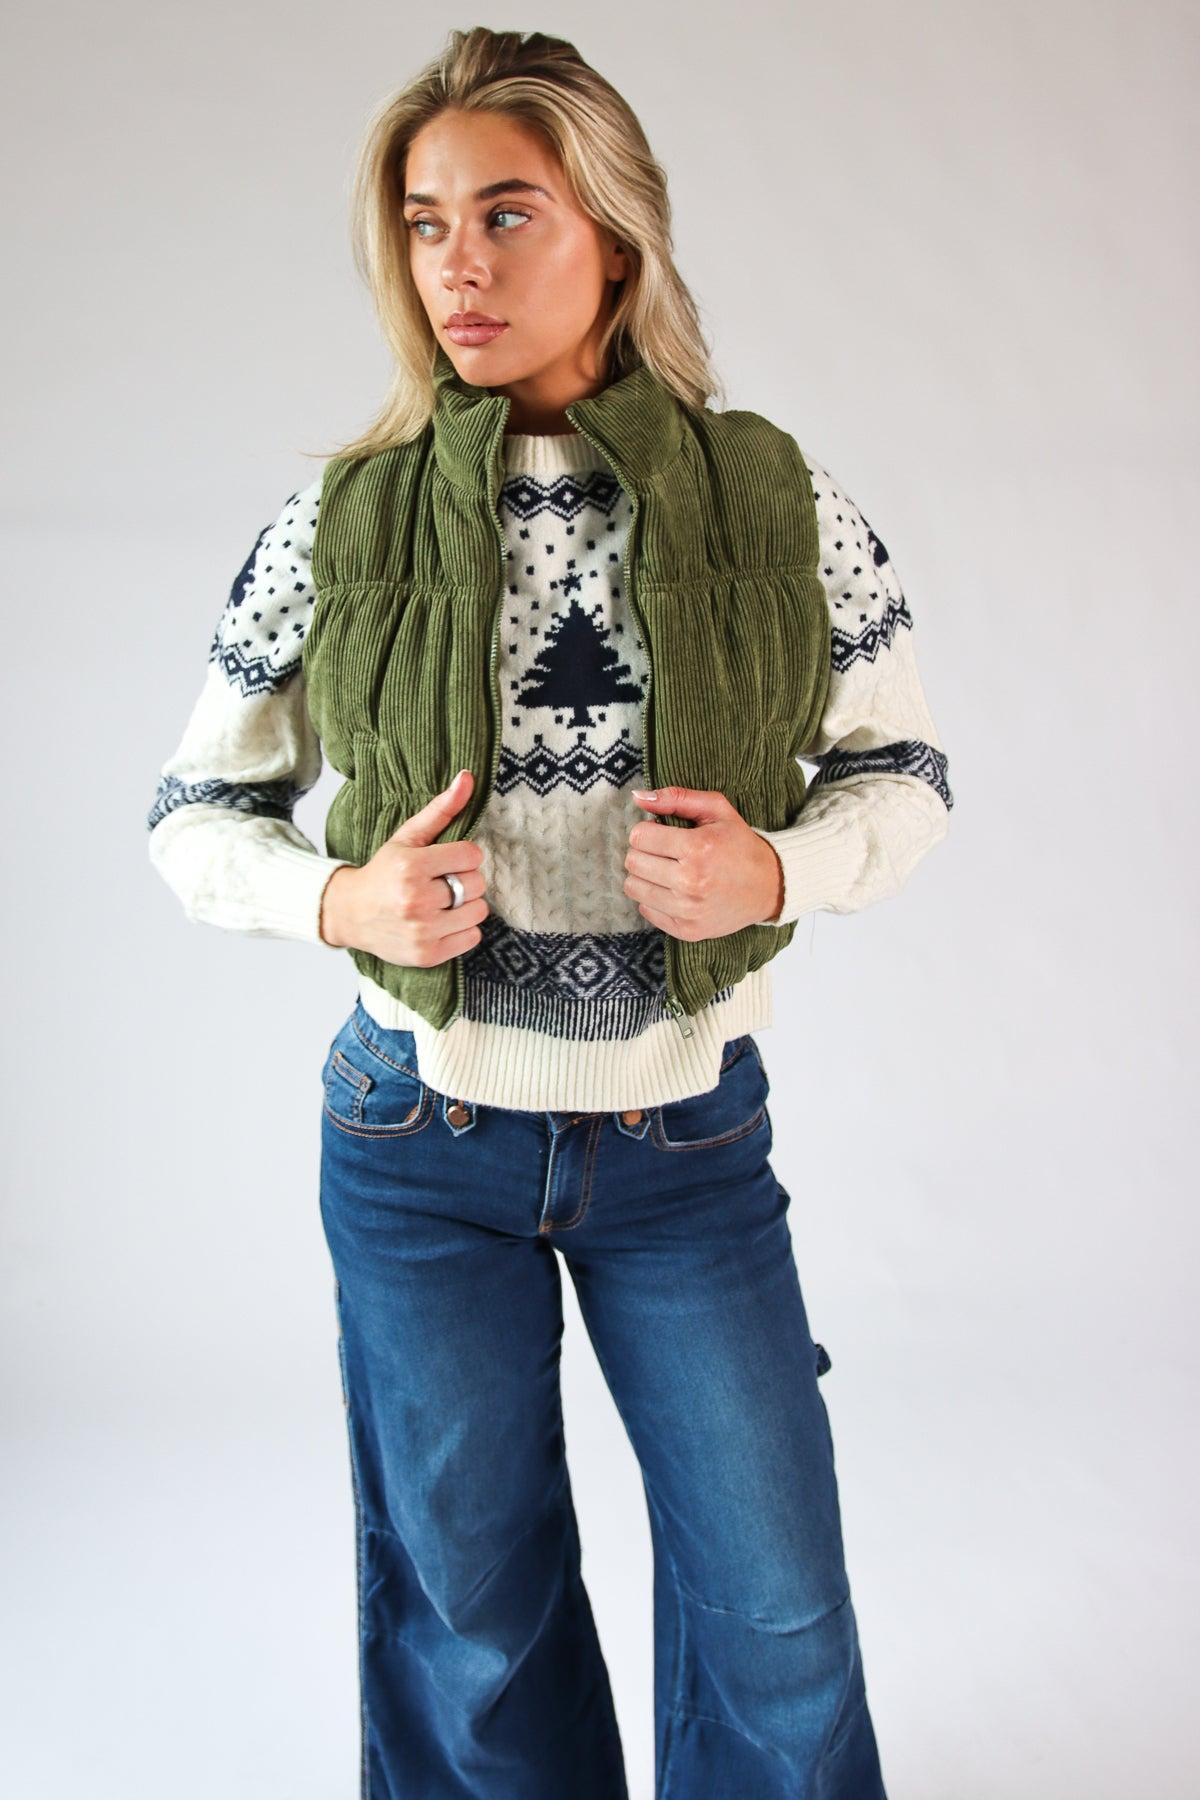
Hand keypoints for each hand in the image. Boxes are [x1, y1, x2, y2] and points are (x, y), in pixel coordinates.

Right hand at [318, 769, 489, 962]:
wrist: (350, 914)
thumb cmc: (383, 872)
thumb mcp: (407, 837)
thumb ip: (441, 809)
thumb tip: (468, 776)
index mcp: (410, 867)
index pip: (471, 856)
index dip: (464, 856)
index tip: (447, 860)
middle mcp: (416, 900)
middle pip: (476, 884)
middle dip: (465, 880)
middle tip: (442, 882)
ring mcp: (422, 931)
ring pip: (479, 912)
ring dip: (467, 906)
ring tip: (443, 902)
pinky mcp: (428, 954)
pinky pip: (472, 938)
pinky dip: (463, 929)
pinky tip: (442, 921)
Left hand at [624, 786, 783, 938]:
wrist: (769, 887)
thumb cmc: (740, 845)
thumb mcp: (717, 810)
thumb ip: (677, 798)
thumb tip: (638, 797)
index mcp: (698, 848)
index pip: (639, 837)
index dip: (646, 831)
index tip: (660, 833)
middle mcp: (692, 882)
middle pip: (633, 863)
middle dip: (643, 852)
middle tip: (662, 852)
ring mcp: (688, 910)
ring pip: (634, 888)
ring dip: (644, 876)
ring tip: (665, 870)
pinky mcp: (687, 930)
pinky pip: (646, 910)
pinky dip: (653, 898)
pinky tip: (673, 890)